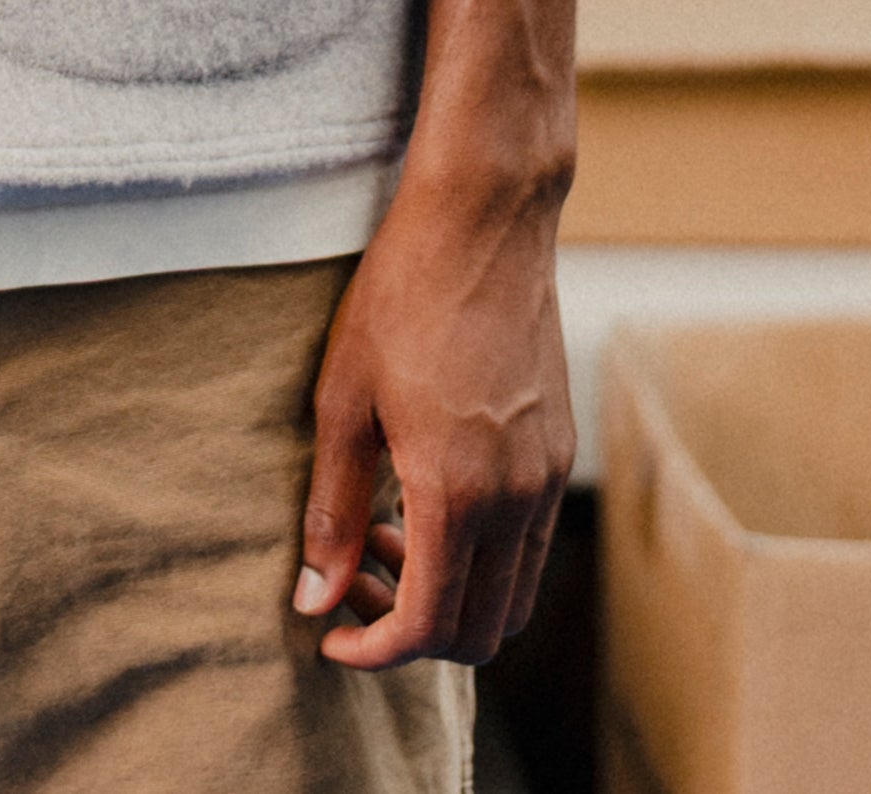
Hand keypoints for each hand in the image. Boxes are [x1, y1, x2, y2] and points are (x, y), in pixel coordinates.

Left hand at [291, 172, 575, 669]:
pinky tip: (422, 500)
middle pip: (481, 631)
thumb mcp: (342, 400)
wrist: (482, 219)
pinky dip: (479, 556)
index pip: (428, 626)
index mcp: (458, 492)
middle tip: (349, 587)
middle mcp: (517, 499)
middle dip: (411, 634)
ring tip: (379, 539)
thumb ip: (330, 508)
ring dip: (448, 597)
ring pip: (512, 595)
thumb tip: (312, 599)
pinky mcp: (558, 451)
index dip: (374, 650)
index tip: (330, 637)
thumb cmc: (401, 296)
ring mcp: (547, 477)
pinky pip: (527, 545)